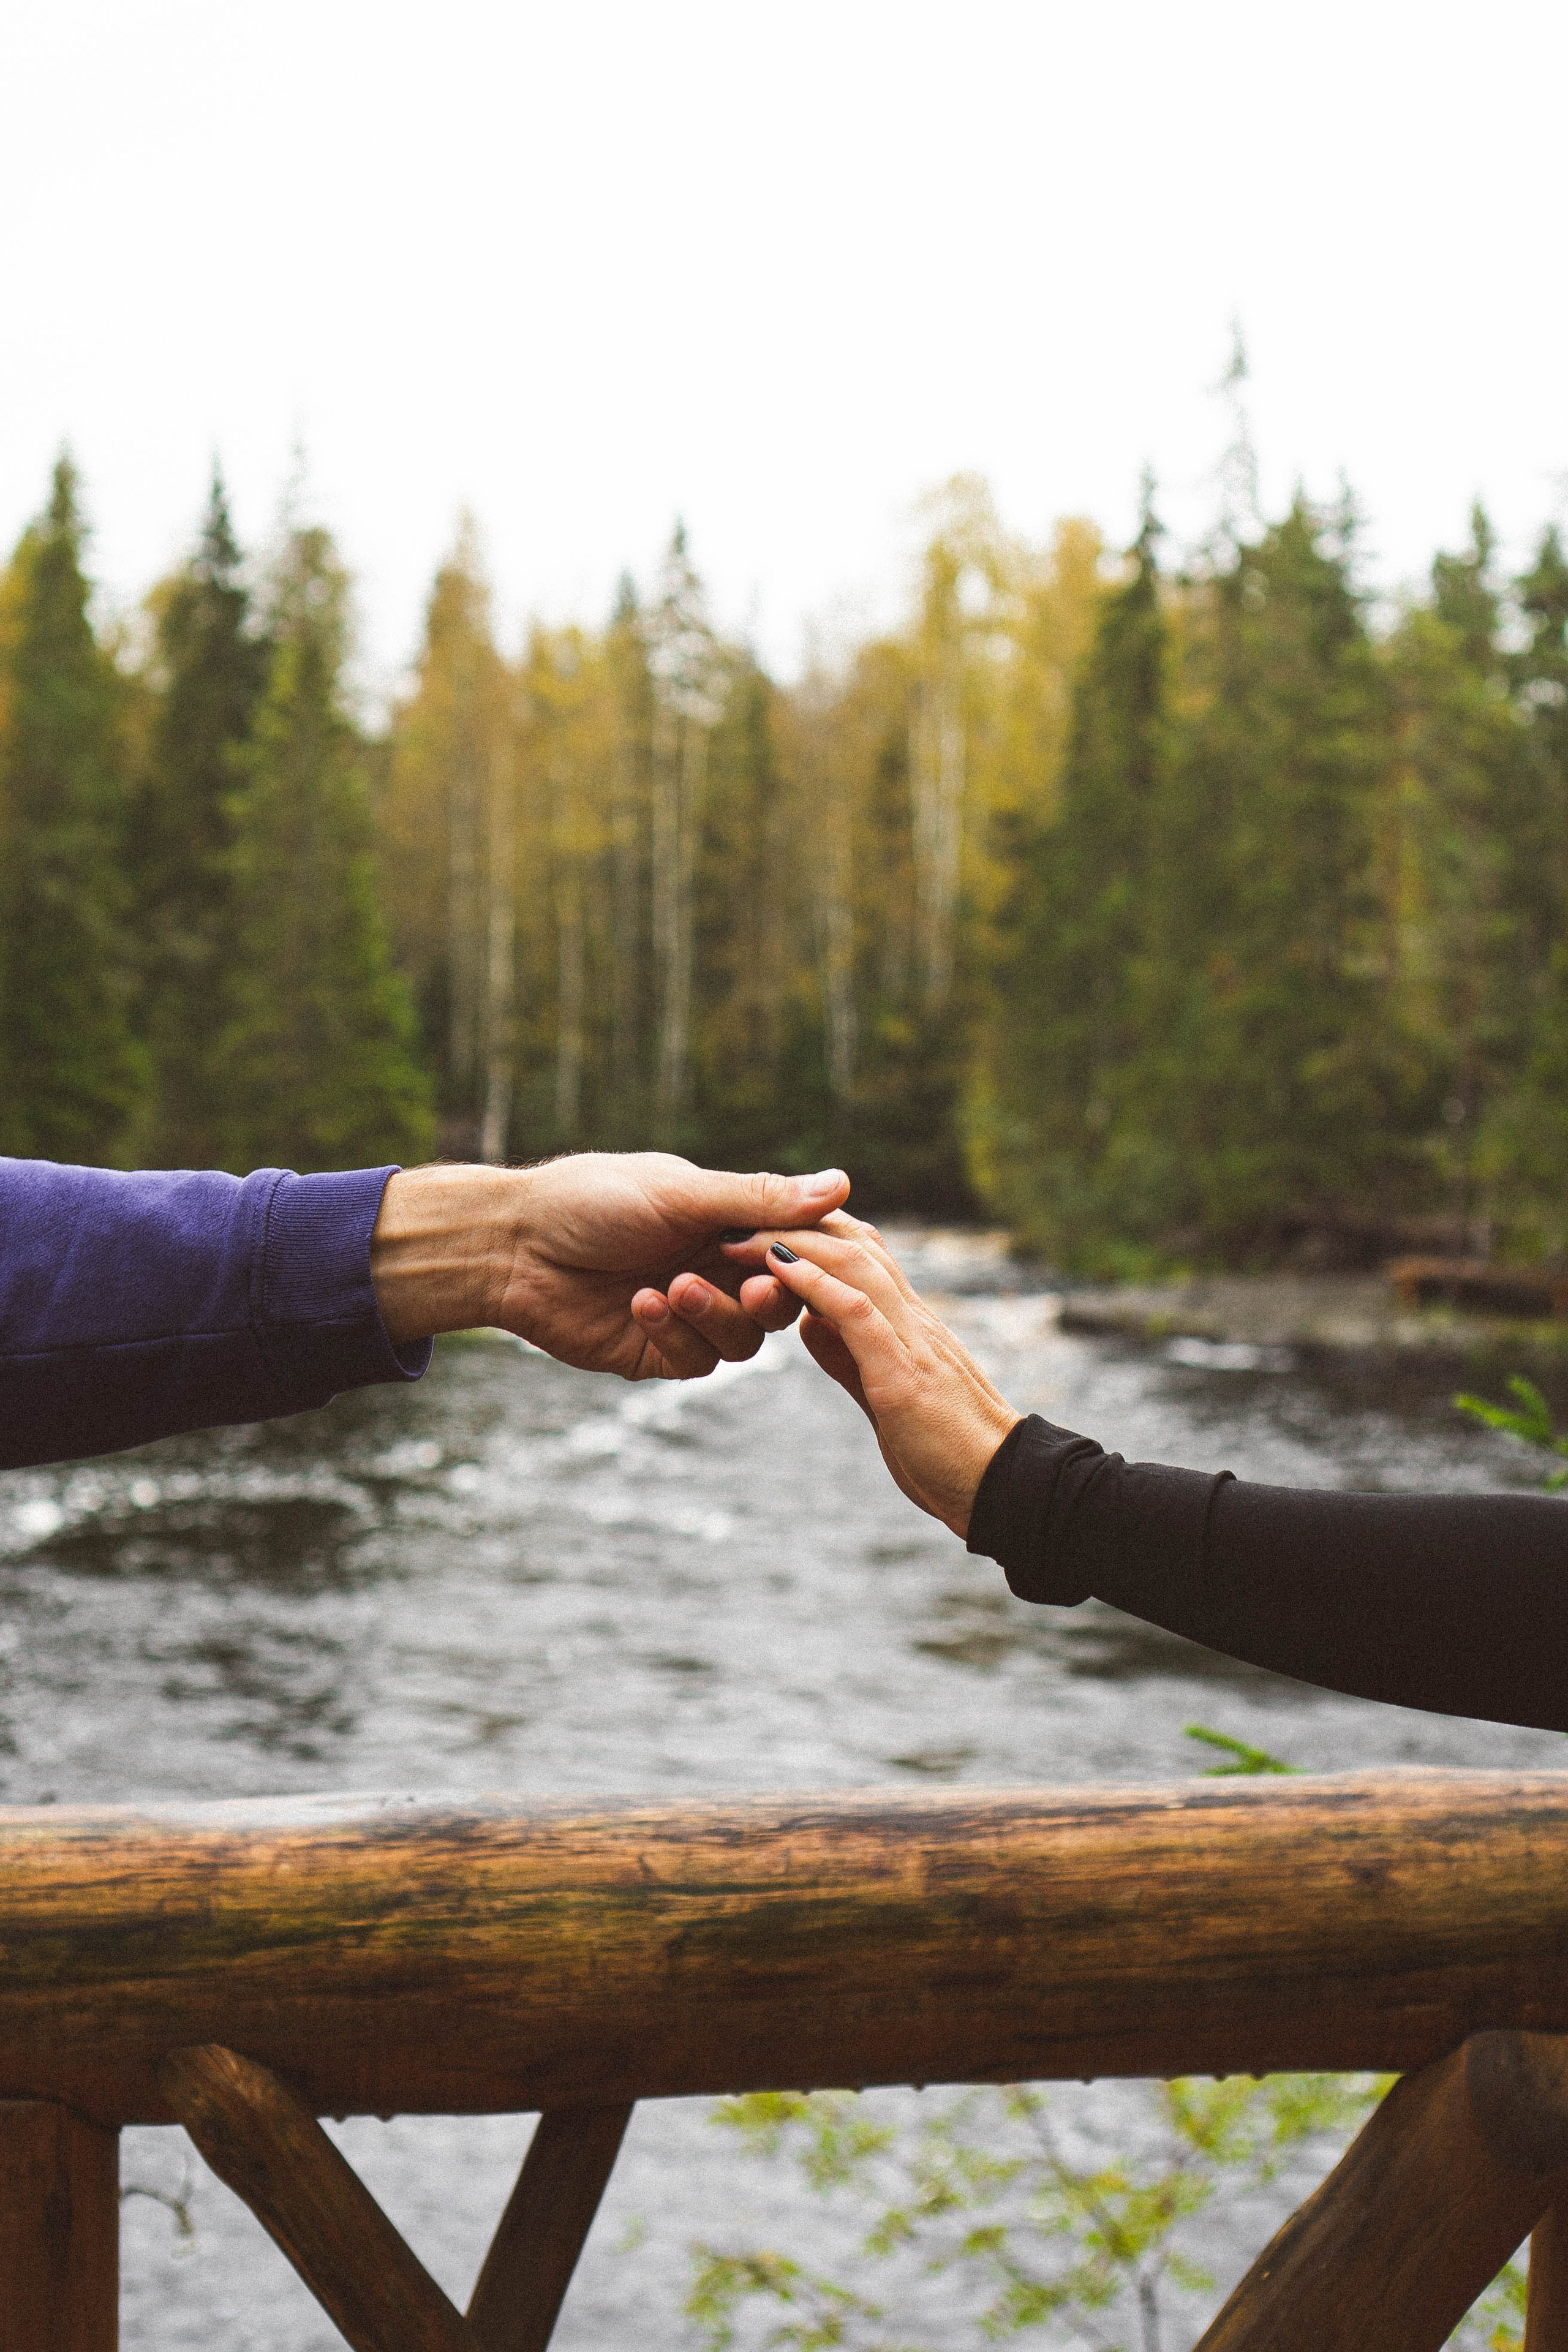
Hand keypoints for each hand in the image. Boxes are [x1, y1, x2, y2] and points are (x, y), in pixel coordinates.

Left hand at [372, 1155, 849, 1379]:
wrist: (511, 1244)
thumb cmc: (591, 1199)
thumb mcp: (680, 1193)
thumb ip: (759, 1198)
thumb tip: (841, 1183)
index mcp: (727, 1222)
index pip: (794, 1248)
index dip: (801, 1257)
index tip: (790, 1252)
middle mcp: (715, 1269)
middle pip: (780, 1302)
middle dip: (768, 1297)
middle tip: (748, 1284)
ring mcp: (688, 1315)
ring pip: (743, 1341)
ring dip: (714, 1316)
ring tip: (671, 1289)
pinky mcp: (656, 1352)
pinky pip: (696, 1362)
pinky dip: (675, 1335)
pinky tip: (639, 1305)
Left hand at [719, 1214, 1020, 1534]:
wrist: (1008, 1490)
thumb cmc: (951, 1452)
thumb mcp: (887, 1396)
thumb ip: (850, 1358)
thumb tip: (810, 1325)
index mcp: (911, 1326)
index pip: (864, 1255)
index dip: (816, 1231)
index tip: (766, 1223)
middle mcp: (914, 1321)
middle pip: (856, 1245)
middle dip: (796, 1225)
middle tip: (738, 1217)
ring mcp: (912, 1343)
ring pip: (856, 1265)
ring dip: (795, 1243)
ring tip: (745, 1232)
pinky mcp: (903, 1375)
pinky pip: (855, 1313)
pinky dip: (813, 1283)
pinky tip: (777, 1267)